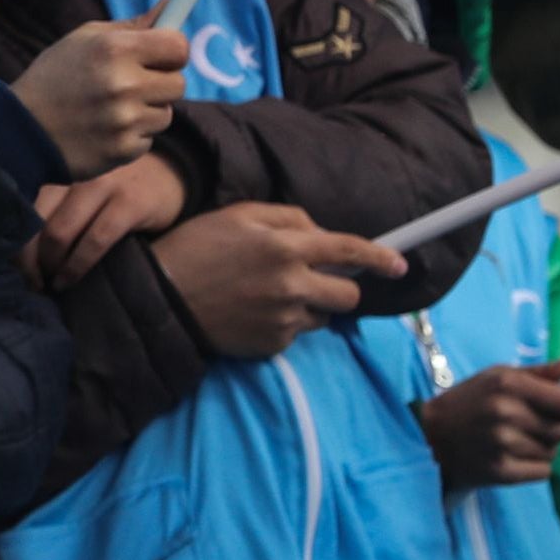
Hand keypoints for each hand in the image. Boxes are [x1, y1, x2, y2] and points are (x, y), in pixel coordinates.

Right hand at [10, 18, 187, 176]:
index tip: (162, 56)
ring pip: (165, 114)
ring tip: (111, 108)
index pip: (178, 46)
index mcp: (114, 49)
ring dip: (145, 111)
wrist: (21, 130)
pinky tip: (104, 129)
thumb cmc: (54, 76)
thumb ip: (130, 26)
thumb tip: (169, 5)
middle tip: (131, 83)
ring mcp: (125, 121)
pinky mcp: (123, 150)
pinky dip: (131, 135)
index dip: (173, 50)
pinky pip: (148, 139)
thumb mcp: (83, 40)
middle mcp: (123, 84)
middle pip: (178, 83)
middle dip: (160, 82)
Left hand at [27, 156, 187, 289]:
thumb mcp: (75, 185)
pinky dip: (76, 266)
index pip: (17, 205)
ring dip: (48, 266)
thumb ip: (50, 204)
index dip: (11, 241)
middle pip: (32, 220)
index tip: (11, 268)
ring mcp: (101, 184)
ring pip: (58, 232)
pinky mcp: (129, 203)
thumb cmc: (112, 185)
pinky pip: (94, 241)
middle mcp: (71, 171)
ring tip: (49, 284)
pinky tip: (68, 281)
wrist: (170, 173)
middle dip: (26, 259)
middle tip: (30, 282)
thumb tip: (15, 250)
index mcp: (53, 165)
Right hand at [150, 202, 402, 359]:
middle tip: (314, 280)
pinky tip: (253, 313)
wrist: (160, 298)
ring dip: (309, 305)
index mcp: (285, 246)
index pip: (350, 251)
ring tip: (269, 296)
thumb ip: (287, 218)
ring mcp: (284, 319)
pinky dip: (283, 323)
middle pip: (349, 294)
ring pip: (323, 315)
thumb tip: (321, 232)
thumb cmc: (196, 247)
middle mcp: (292, 284)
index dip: (381, 258)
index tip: (400, 265)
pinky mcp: (273, 345)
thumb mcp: (237, 215)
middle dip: (340, 286)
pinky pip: (296, 334)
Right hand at [420, 365, 559, 489]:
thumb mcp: (497, 378)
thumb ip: (538, 374)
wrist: (429, 435)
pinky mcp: (501, 470)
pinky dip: (533, 467)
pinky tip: (511, 457)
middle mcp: (505, 412)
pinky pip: (543, 471)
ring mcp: (502, 443)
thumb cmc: (469, 402)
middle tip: (530, 426)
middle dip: (555, 429)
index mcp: (507, 384)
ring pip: (552, 452)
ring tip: (514, 441)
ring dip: (540, 448)